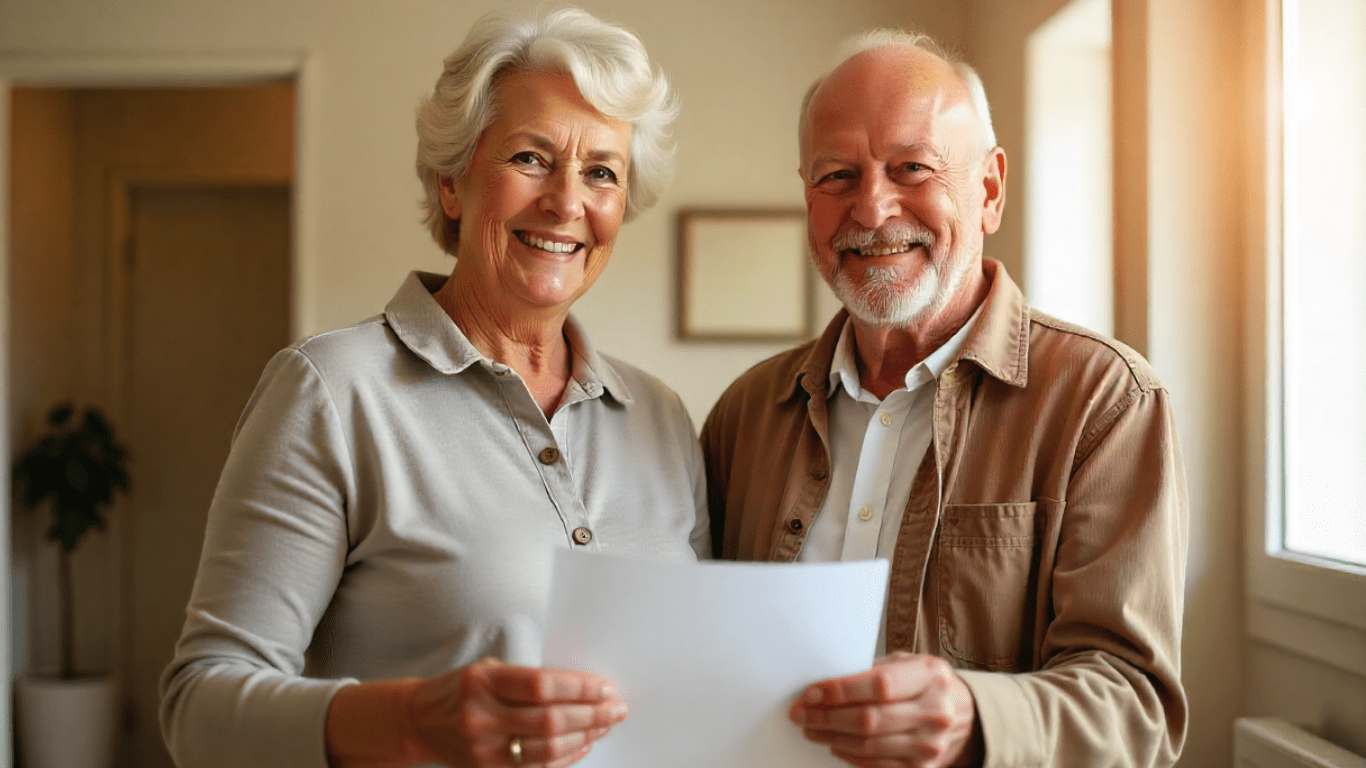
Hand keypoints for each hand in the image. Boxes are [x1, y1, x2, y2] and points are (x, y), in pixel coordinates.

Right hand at [408, 658, 626, 767]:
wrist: (419, 722)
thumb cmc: (460, 690)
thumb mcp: (487, 670)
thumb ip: (527, 680)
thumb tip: (583, 689)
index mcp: (483, 681)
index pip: (541, 685)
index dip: (579, 688)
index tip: (604, 688)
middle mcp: (481, 716)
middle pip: (549, 720)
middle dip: (591, 715)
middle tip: (616, 709)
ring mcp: (484, 749)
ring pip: (547, 750)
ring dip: (584, 737)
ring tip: (604, 726)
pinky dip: (567, 758)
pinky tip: (583, 744)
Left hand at [789, 652, 981, 767]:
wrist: (963, 714)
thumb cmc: (925, 684)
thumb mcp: (907, 664)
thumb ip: (872, 672)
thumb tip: (824, 685)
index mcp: (929, 676)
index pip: (878, 685)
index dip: (839, 691)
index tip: (811, 693)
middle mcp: (935, 711)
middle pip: (868, 720)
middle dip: (826, 717)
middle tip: (801, 713)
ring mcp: (931, 744)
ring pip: (868, 746)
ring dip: (831, 738)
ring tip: (811, 728)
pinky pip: (876, 766)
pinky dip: (849, 755)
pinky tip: (835, 744)